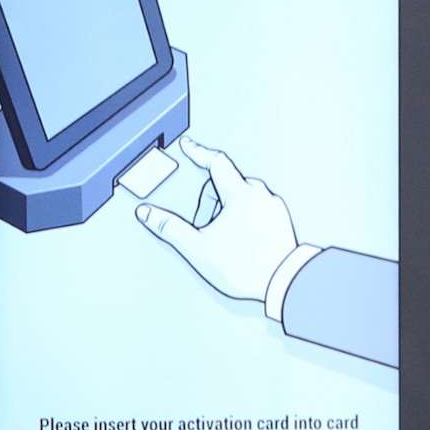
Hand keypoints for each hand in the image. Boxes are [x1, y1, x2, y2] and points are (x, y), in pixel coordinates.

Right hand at [135, 139, 297, 301]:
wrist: (281, 283)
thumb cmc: (244, 266)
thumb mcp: (197, 247)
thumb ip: (169, 227)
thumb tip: (148, 213)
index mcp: (241, 195)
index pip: (216, 162)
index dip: (198, 152)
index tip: (189, 146)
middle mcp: (261, 195)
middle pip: (227, 182)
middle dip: (209, 198)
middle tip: (202, 225)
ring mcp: (274, 207)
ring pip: (243, 194)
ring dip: (226, 207)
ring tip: (221, 235)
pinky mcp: (280, 219)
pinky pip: (257, 206)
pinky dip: (243, 214)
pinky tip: (238, 237)